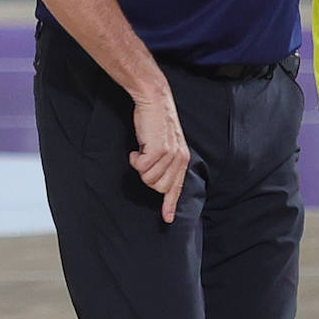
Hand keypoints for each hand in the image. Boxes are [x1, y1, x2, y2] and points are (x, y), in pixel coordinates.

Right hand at [129, 90, 190, 222]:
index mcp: (183, 159)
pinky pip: (141, 168)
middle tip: (145, 159)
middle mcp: (179, 159)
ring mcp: (170, 155)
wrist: (154, 100)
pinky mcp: (159, 150)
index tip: (167, 219)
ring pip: (148, 179)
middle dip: (147, 177)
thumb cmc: (156, 122)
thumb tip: (158, 181)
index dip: (170, 204)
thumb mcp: (166, 144)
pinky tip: (138, 147)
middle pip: (159, 187)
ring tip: (142, 150)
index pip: (177, 187)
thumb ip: (166, 162)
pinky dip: (135, 159)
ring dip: (141, 166)